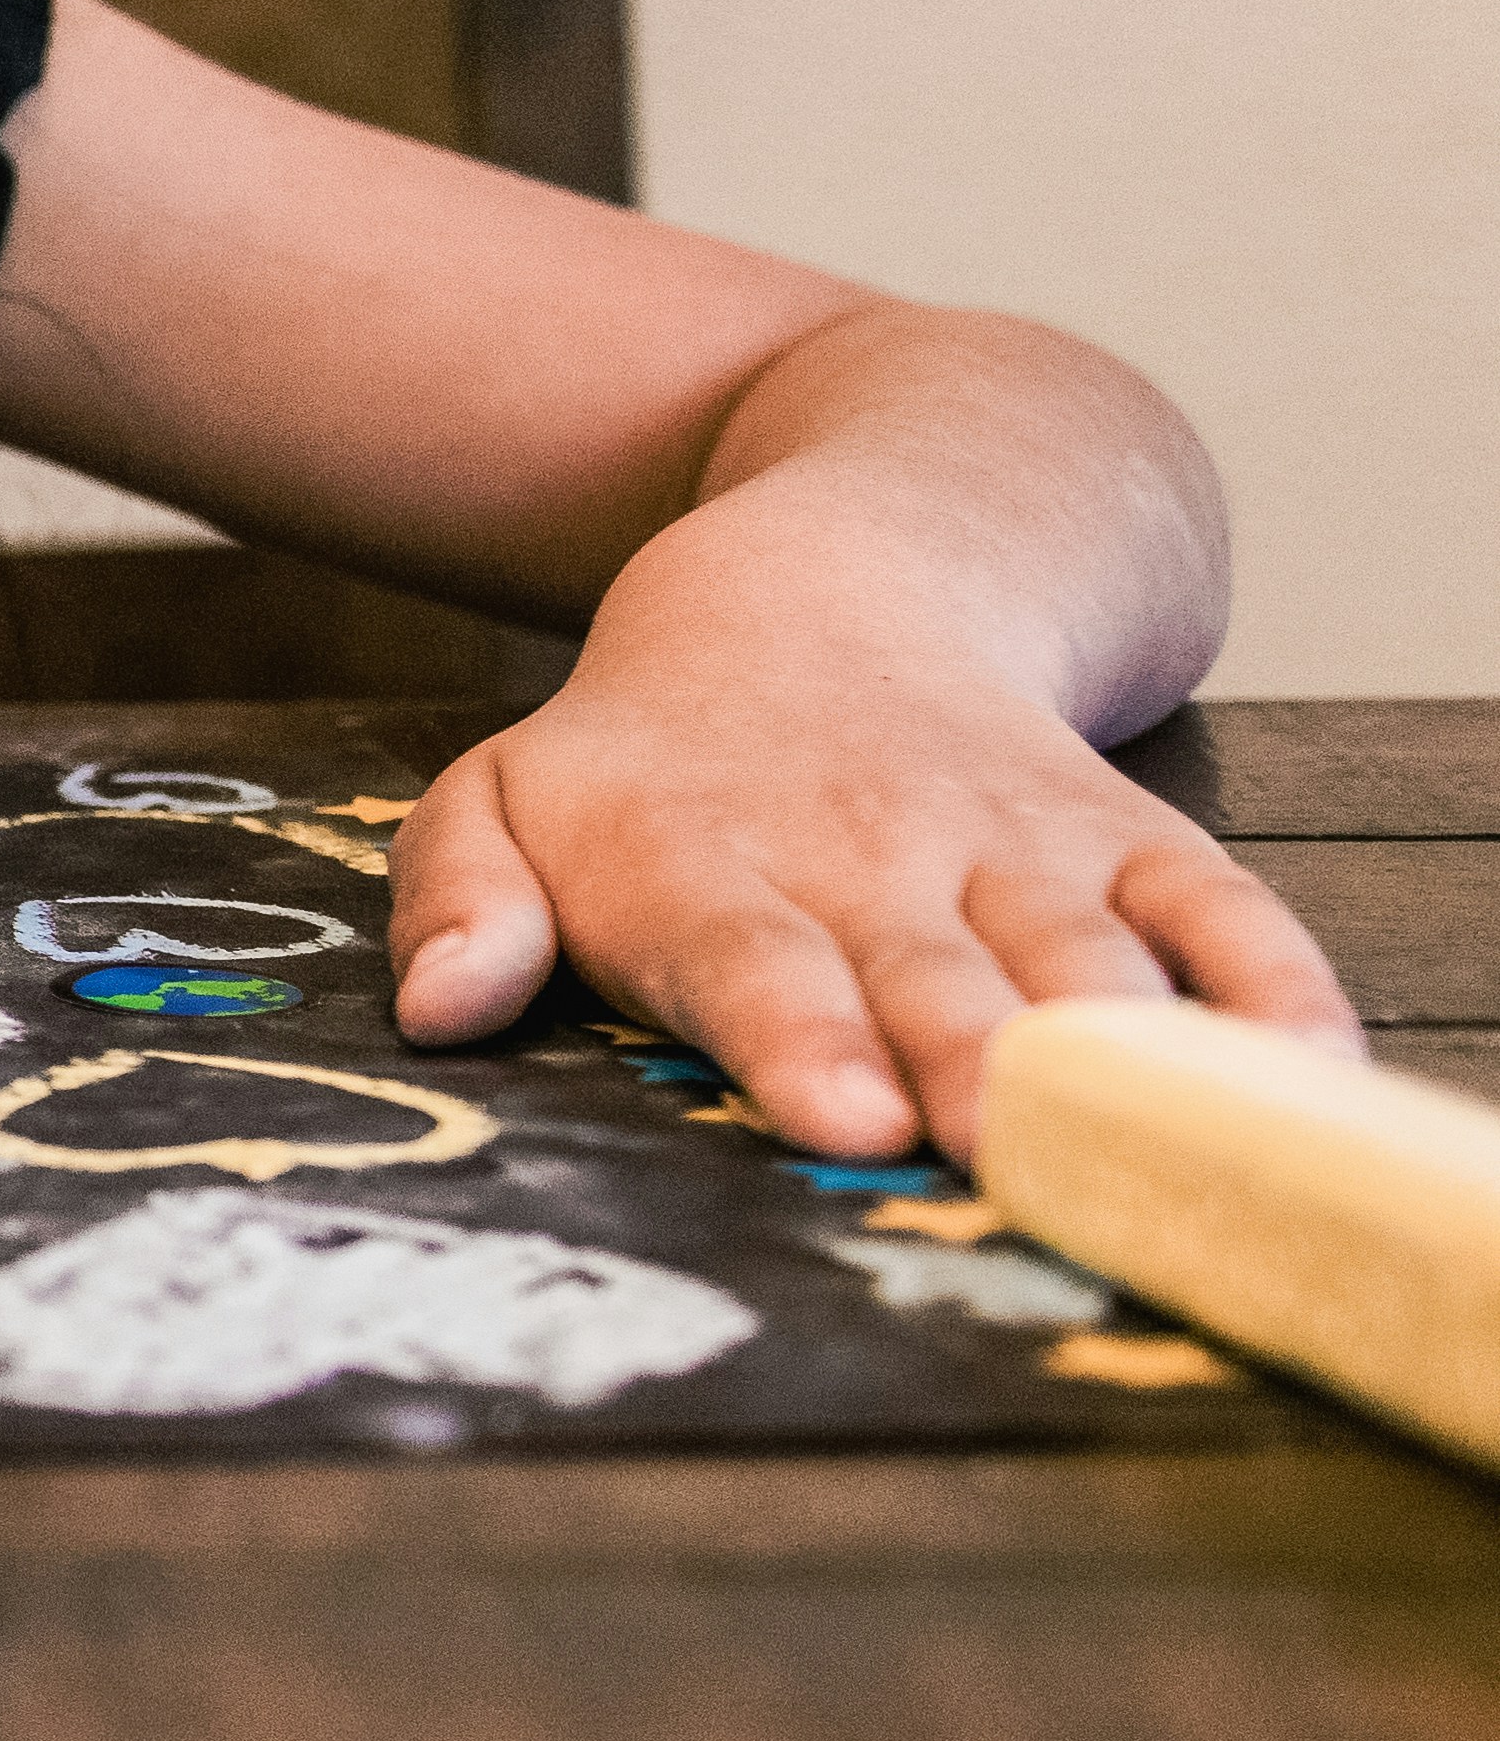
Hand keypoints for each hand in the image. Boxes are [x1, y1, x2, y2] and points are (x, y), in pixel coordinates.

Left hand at [385, 649, 1355, 1161]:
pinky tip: (1303, 1064)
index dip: (801, 1036)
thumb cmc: (642, 756)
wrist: (821, 590)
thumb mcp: (496, 798)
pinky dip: (1272, 981)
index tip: (843, 1116)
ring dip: (1120, 1046)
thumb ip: (458, 901)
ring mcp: (1012, 844)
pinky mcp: (1129, 831)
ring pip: (1081, 953)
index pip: (751, 960)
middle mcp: (868, 856)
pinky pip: (1222, 904)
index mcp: (703, 866)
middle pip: (932, 979)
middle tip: (1004, 1150)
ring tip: (1161, 1142)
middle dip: (971, 1065)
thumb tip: (438, 1009)